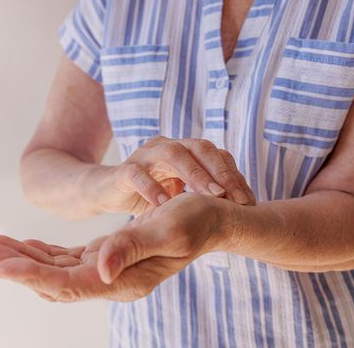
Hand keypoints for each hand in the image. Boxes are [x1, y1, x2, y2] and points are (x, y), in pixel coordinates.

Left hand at [0, 193, 226, 301]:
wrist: (213, 220)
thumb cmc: (196, 221)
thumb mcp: (170, 229)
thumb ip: (133, 248)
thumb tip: (99, 268)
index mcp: (123, 279)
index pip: (66, 283)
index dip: (31, 274)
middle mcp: (110, 280)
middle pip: (51, 280)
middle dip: (15, 266)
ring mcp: (106, 269)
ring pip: (53, 270)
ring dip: (22, 258)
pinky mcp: (105, 256)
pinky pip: (65, 260)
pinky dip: (41, 252)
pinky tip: (23, 243)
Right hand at [88, 136, 254, 215]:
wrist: (105, 193)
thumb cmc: (146, 195)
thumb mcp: (179, 194)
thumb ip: (202, 193)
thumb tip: (242, 208)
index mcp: (183, 151)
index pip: (215, 154)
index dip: (234, 174)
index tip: (248, 201)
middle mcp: (166, 147)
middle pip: (199, 148)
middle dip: (220, 171)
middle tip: (235, 197)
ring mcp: (144, 155)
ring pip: (172, 153)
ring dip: (194, 173)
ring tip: (210, 195)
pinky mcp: (123, 170)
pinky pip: (138, 173)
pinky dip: (152, 187)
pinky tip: (165, 204)